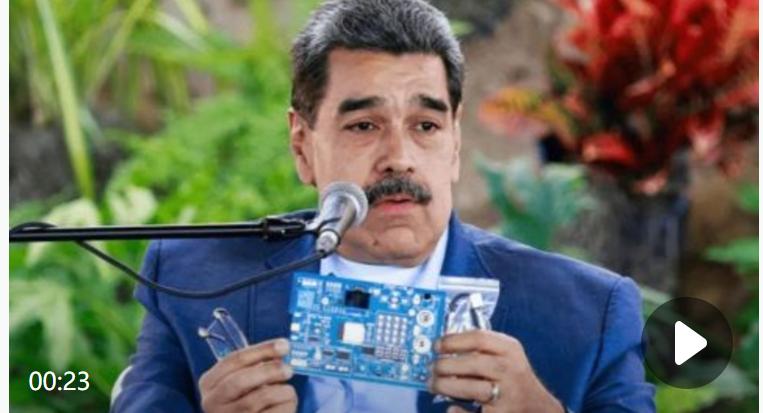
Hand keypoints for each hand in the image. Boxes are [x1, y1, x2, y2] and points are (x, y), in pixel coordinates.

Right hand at [199, 338, 296, 412]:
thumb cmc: (244, 401)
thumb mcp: (240, 381)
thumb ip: (254, 366)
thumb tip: (281, 349)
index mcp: (209, 383)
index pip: (234, 360)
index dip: (262, 349)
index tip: (284, 345)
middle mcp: (212, 402)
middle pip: (241, 381)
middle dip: (269, 371)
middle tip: (288, 369)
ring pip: (259, 399)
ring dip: (280, 391)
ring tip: (287, 391)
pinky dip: (285, 406)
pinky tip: (285, 405)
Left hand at [430, 330, 562, 412]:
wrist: (538, 408)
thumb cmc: (514, 378)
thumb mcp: (506, 355)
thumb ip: (481, 348)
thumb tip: (443, 346)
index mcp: (510, 350)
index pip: (479, 338)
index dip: (453, 340)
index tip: (436, 345)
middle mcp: (511, 370)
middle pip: (473, 363)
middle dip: (445, 366)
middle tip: (431, 368)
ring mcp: (508, 394)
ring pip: (472, 388)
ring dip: (446, 386)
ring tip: (433, 385)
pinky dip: (459, 412)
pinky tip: (452, 408)